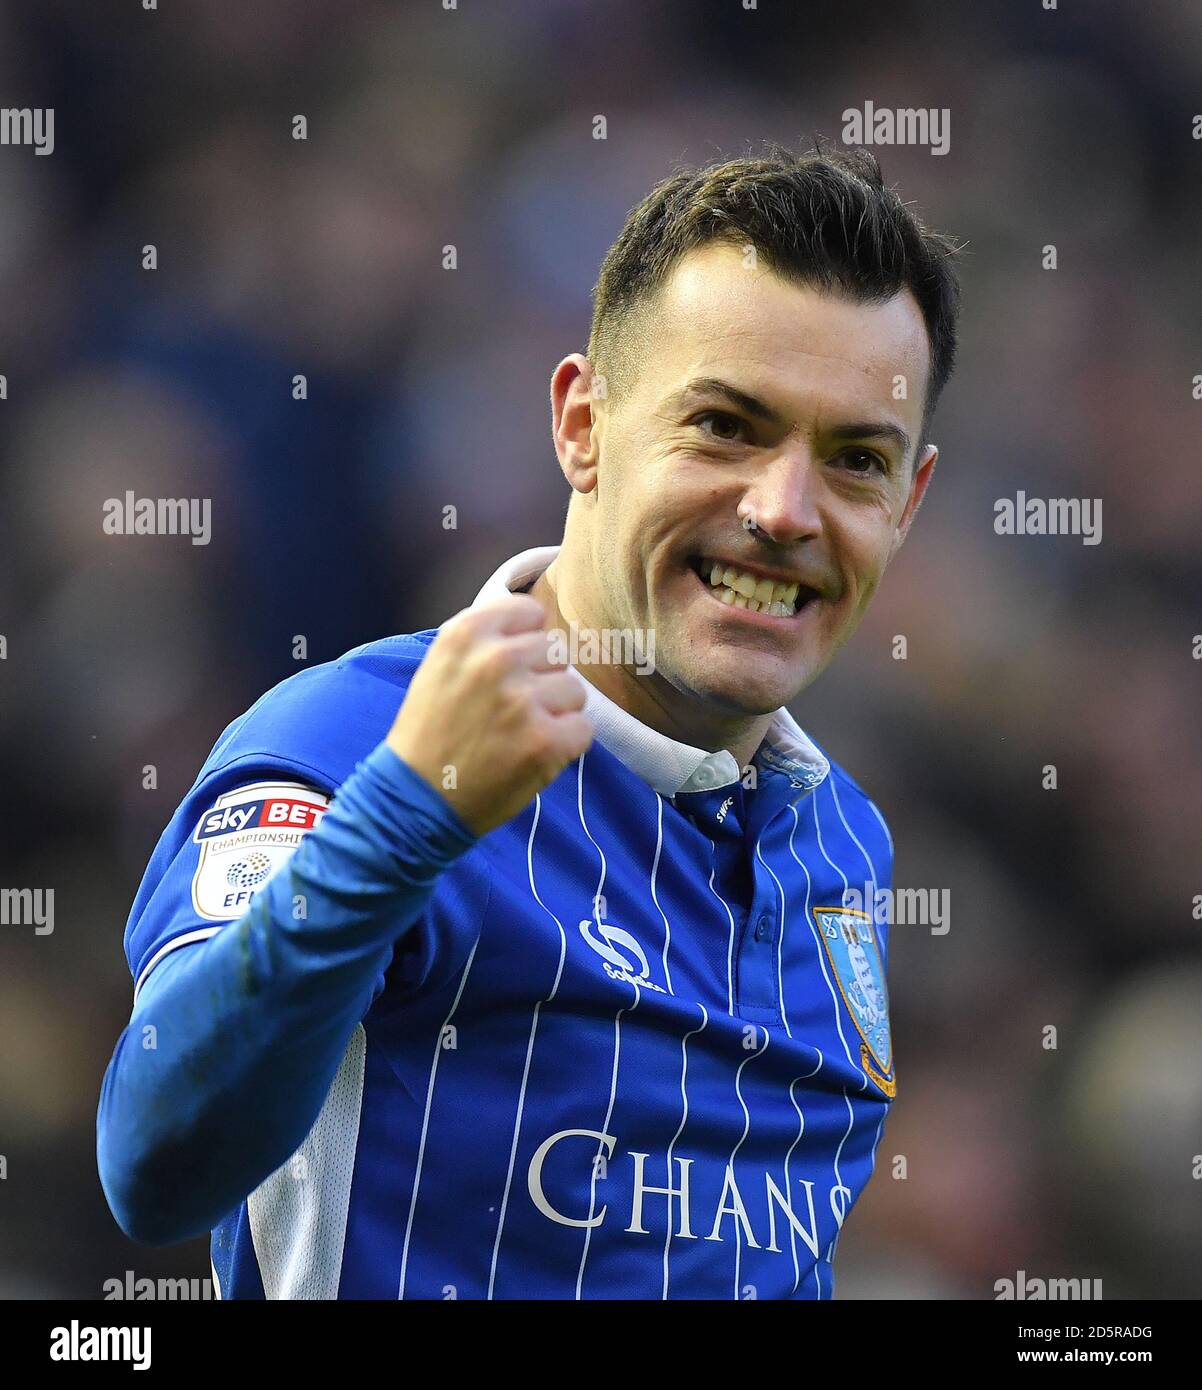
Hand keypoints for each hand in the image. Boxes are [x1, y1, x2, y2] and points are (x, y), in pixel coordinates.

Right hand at [386, 594, 592, 835]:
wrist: (417, 798)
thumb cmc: (431, 732)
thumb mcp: (441, 666)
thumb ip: (486, 639)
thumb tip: (538, 627)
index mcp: (467, 634)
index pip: (531, 612)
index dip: (526, 642)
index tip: (512, 668)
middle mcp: (496, 660)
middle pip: (556, 651)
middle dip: (541, 679)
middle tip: (510, 710)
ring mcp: (523, 701)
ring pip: (574, 690)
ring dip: (556, 712)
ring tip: (519, 733)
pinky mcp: (546, 741)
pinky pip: (583, 728)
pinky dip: (565, 744)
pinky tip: (533, 754)